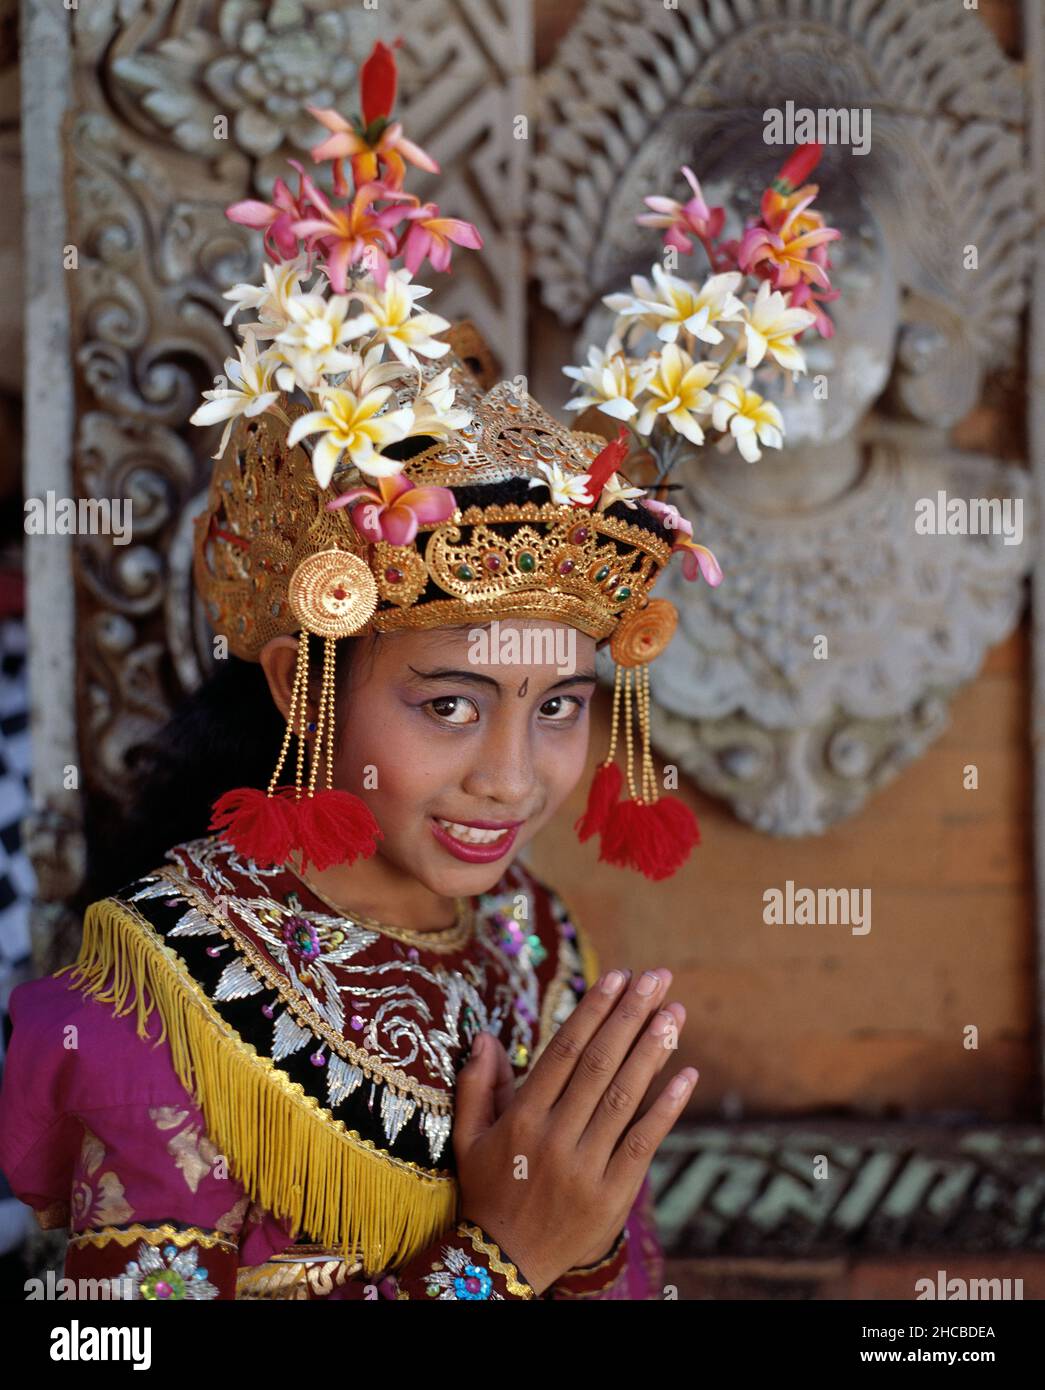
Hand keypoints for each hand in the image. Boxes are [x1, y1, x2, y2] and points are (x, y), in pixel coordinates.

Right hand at [453, 966, 695, 1294]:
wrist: (504, 1263)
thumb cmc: (487, 1191)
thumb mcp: (468, 1138)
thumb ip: (476, 1085)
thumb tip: (485, 1035)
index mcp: (521, 1118)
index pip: (563, 1051)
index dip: (593, 1011)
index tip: (617, 977)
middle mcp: (554, 1136)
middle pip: (599, 1064)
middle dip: (630, 1016)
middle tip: (656, 978)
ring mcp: (585, 1166)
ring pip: (624, 1097)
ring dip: (653, 1051)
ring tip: (675, 1013)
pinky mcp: (613, 1194)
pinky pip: (644, 1142)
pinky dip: (668, 1108)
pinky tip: (688, 1075)